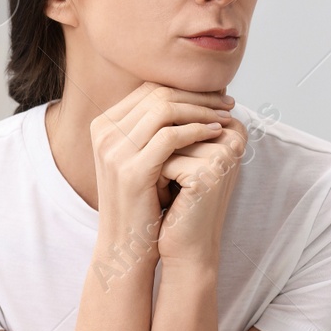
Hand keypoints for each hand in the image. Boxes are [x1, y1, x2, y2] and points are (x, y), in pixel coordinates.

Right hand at [88, 82, 235, 267]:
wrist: (125, 243)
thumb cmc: (140, 201)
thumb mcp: (139, 158)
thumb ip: (152, 128)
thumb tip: (189, 96)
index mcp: (103, 125)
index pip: (149, 89)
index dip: (186, 87)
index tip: (215, 94)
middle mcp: (104, 133)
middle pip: (158, 94)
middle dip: (198, 95)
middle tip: (228, 101)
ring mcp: (114, 150)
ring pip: (165, 109)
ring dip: (201, 110)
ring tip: (225, 117)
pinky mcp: (132, 169)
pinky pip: (170, 136)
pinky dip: (198, 130)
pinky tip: (216, 134)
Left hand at [155, 113, 245, 266]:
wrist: (185, 246)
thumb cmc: (178, 200)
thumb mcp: (179, 156)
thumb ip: (174, 122)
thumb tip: (148, 83)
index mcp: (231, 128)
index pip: (181, 106)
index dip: (156, 125)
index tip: (159, 154)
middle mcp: (234, 136)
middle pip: (173, 119)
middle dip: (152, 143)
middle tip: (153, 172)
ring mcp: (224, 153)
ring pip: (165, 139)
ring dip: (151, 162)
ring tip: (158, 185)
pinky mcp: (209, 172)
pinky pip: (163, 161)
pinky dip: (154, 180)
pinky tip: (164, 200)